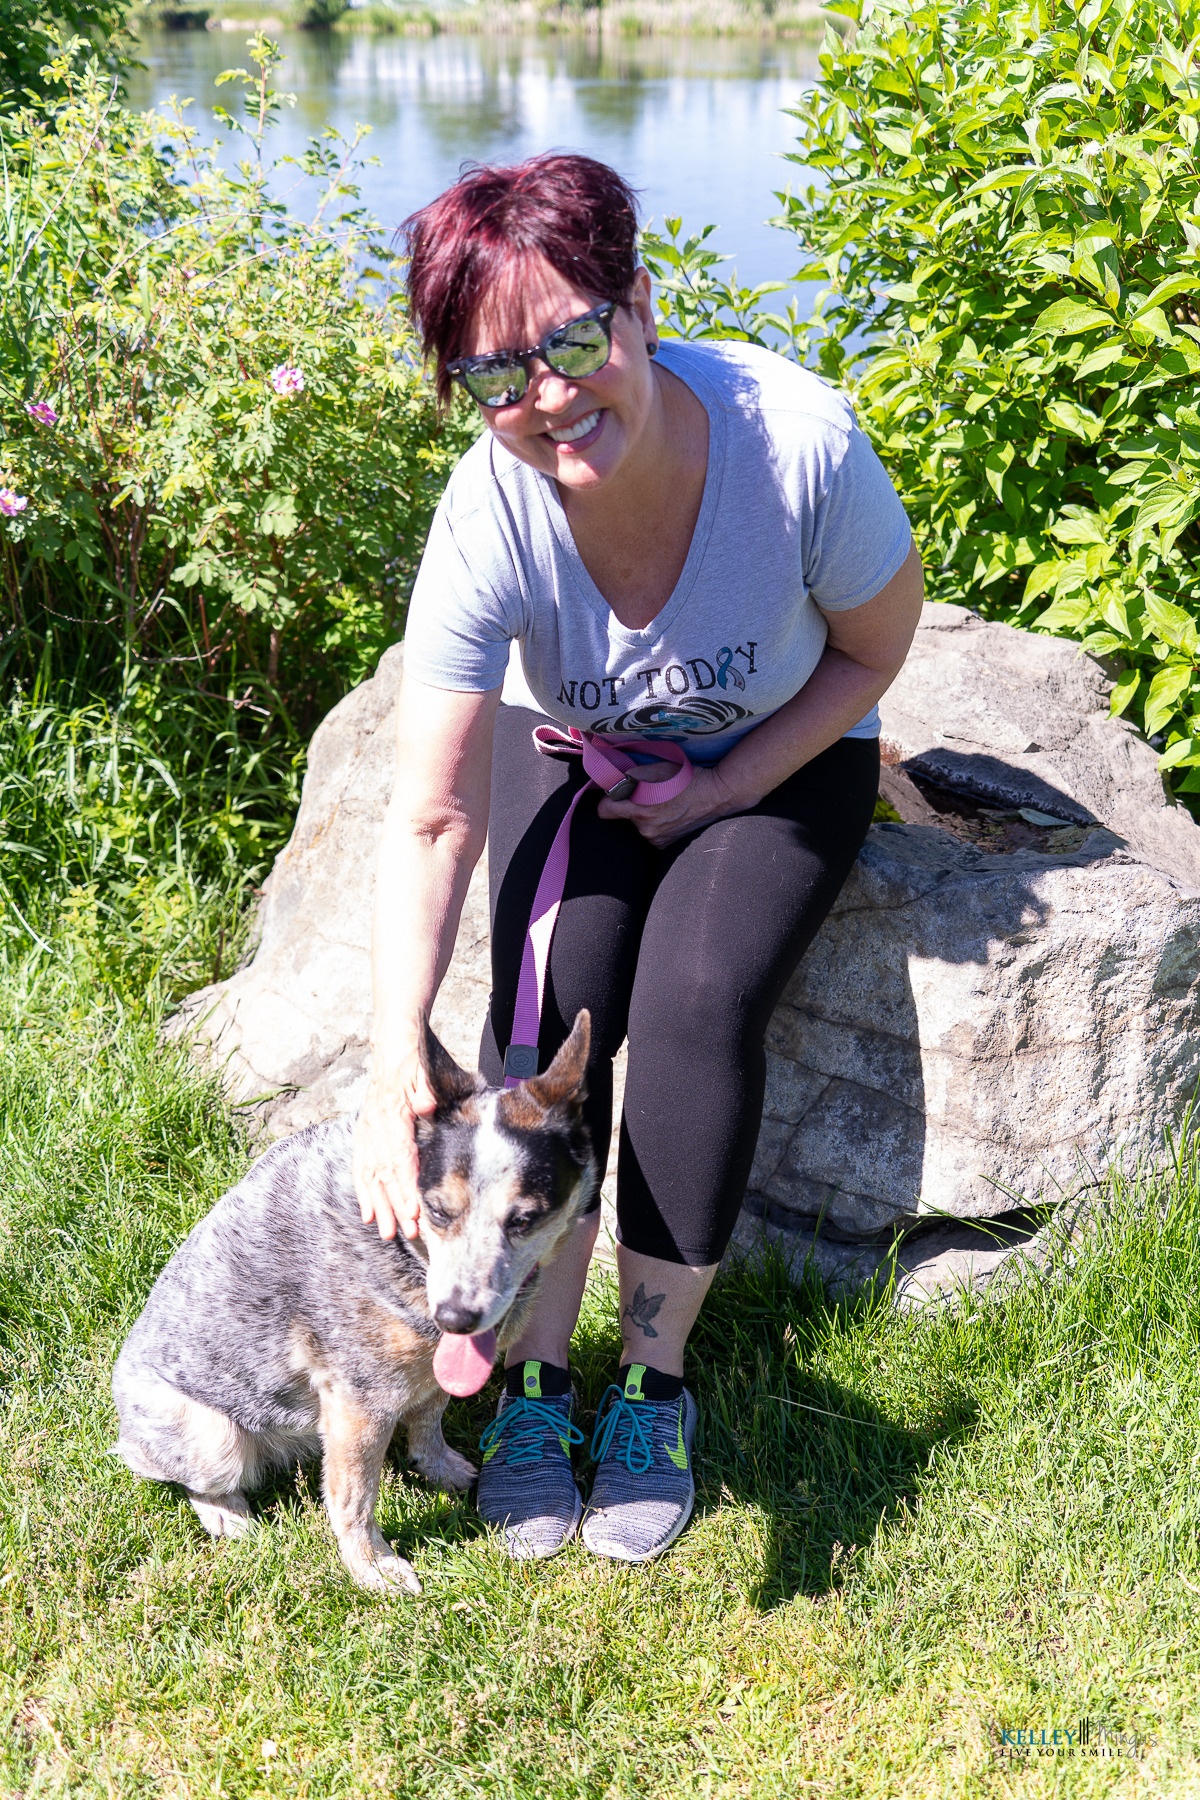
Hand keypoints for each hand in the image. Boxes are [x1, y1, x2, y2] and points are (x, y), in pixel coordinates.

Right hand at [352, 1050, 437, 1240]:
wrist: (391, 1044)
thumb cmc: (412, 1060)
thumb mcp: (423, 1069)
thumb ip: (425, 1089)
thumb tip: (426, 1106)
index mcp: (391, 1114)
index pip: (399, 1158)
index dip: (405, 1187)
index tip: (413, 1211)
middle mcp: (374, 1127)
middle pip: (384, 1174)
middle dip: (395, 1206)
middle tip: (407, 1232)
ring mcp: (367, 1132)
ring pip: (370, 1176)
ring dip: (378, 1206)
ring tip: (386, 1232)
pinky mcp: (364, 1134)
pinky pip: (361, 1169)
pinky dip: (363, 1192)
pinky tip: (368, 1214)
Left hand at [595, 760, 749, 847]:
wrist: (716, 795)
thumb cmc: (686, 779)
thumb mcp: (655, 769)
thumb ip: (628, 776)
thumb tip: (611, 781)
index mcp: (640, 811)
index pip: (604, 811)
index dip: (606, 800)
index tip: (614, 793)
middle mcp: (645, 830)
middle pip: (622, 818)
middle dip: (629, 806)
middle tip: (646, 794)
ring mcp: (656, 840)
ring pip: (637, 825)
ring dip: (643, 815)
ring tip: (662, 803)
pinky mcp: (665, 845)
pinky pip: (650, 833)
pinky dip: (655, 824)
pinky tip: (669, 814)